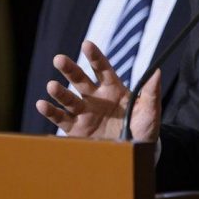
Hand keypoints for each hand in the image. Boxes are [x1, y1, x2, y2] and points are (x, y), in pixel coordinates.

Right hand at [36, 40, 160, 140]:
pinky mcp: (75, 129)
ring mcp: (84, 113)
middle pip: (80, 80)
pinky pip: (61, 119)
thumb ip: (151, 92)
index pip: (102, 69)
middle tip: (59, 59)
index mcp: (113, 89)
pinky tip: (42, 104)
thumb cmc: (144, 129)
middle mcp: (95, 98)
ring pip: (69, 98)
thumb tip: (156, 71)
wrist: (134, 153)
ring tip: (52, 86)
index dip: (95, 57)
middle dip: (70, 70)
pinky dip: (51, 112)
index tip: (87, 44)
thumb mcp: (150, 111)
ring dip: (59, 92)